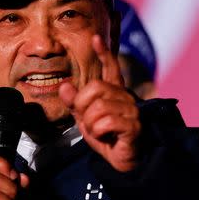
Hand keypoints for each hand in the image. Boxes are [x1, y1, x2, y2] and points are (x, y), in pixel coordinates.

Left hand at [59, 35, 141, 171]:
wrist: (121, 161)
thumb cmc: (106, 138)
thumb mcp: (84, 119)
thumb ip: (75, 103)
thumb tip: (64, 86)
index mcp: (114, 92)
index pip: (111, 68)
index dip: (104, 53)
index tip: (96, 38)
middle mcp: (125, 97)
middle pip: (95, 88)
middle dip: (84, 106)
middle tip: (90, 121)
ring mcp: (131, 110)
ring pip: (99, 107)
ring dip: (92, 124)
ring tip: (101, 132)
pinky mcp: (134, 125)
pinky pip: (106, 122)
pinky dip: (100, 133)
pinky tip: (108, 138)